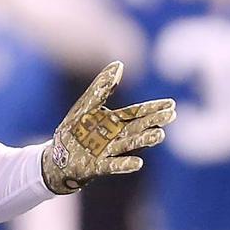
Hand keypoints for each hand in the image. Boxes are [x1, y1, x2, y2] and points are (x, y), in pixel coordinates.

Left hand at [41, 61, 175, 193]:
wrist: (57, 157)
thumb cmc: (74, 130)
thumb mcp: (86, 105)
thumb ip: (102, 88)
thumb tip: (119, 63)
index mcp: (114, 121)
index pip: (137, 112)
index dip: (154, 108)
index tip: (171, 104)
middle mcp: (116, 136)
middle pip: (138, 127)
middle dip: (154, 122)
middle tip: (171, 116)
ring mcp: (108, 152)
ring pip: (129, 144)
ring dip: (144, 140)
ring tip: (159, 135)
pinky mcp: (98, 166)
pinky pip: (113, 165)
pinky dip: (125, 163)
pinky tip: (138, 163)